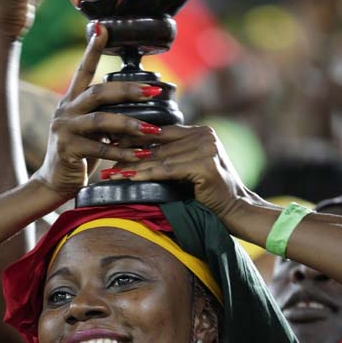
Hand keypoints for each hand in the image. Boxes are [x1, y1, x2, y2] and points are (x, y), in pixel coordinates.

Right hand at [32, 25, 164, 198]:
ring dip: (129, 125)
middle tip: (153, 91)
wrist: (54, 181)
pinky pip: (99, 149)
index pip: (83, 70)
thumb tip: (137, 105)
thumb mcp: (91, 130)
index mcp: (71, 101)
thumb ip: (105, 115)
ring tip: (152, 130)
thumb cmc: (79, 154)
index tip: (103, 27)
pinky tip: (139, 154)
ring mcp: (64, 129)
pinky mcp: (67, 149)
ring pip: (100, 120)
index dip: (92, 49)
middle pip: (98, 92)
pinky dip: (122, 152)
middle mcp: (65, 110)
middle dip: (128, 90)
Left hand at [110, 123, 248, 220]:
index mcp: (202, 131)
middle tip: (104, 161)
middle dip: (129, 154)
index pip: (161, 131)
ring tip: (109, 173)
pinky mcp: (205, 164)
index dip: (135, 137)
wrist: (238, 211)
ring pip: (160, 158)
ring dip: (132, 167)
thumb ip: (174, 156)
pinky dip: (146, 175)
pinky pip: (167, 170)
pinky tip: (128, 179)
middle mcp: (205, 135)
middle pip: (158, 145)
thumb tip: (139, 153)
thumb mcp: (192, 169)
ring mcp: (207, 148)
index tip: (111, 143)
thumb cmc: (213, 195)